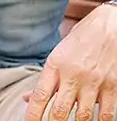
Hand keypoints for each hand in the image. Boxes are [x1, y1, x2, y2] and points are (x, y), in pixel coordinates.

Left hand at [22, 3, 116, 120]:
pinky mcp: (112, 86)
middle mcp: (74, 75)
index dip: (33, 114)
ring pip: (84, 116)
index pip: (41, 95)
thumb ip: (45, 79)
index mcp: (56, 65)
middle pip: (61, 110)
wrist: (110, 26)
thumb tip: (28, 99)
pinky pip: (107, 112)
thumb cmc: (81, 40)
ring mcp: (95, 82)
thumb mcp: (57, 55)